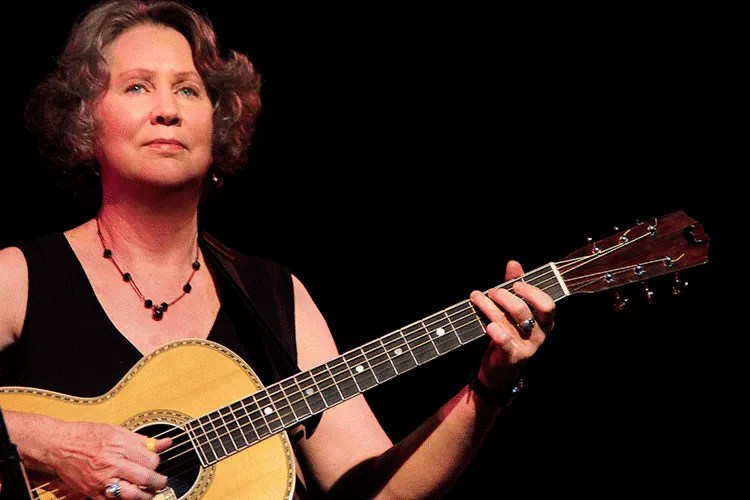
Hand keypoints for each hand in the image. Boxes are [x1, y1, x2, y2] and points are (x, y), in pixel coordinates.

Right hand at [45, 420, 170, 498]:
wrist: (58, 446)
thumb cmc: (85, 435)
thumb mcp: (117, 431)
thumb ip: (142, 440)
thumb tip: (164, 443)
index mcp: (120, 446)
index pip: (150, 459)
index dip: (157, 462)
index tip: (156, 462)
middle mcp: (112, 463)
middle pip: (145, 478)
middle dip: (158, 482)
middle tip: (160, 482)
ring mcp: (102, 480)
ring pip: (132, 495)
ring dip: (145, 495)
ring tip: (149, 492)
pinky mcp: (92, 492)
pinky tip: (129, 495)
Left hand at [469, 260, 554, 389]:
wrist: (501, 368)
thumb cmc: (510, 332)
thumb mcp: (514, 309)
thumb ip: (516, 286)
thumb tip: (513, 264)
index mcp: (545, 321)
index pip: (547, 304)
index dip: (531, 292)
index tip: (515, 284)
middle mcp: (539, 334)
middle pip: (523, 310)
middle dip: (503, 296)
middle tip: (491, 291)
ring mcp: (527, 347)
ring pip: (508, 322)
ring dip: (489, 307)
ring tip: (476, 297)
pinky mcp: (512, 358)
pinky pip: (505, 341)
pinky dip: (494, 330)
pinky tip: (487, 324)